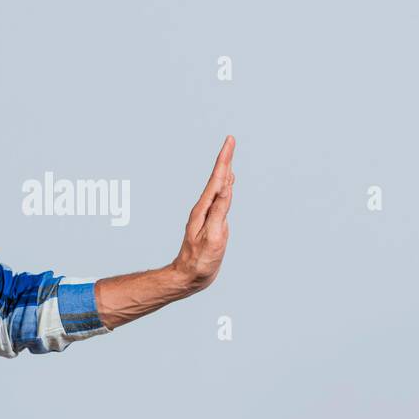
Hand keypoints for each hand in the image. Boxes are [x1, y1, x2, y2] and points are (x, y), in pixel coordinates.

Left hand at [170, 135, 234, 292]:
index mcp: (204, 210)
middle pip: (217, 179)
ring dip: (225, 171)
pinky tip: (228, 183)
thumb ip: (219, 212)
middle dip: (225, 159)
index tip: (229, 141)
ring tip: (229, 156)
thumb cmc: (200, 261)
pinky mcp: (211, 222)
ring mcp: (207, 215)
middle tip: (230, 141)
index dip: (224, 160)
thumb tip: (225, 188)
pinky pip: (220, 199)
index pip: (217, 179)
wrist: (188, 277)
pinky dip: (225, 187)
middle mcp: (204, 209)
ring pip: (218, 188)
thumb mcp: (213, 237)